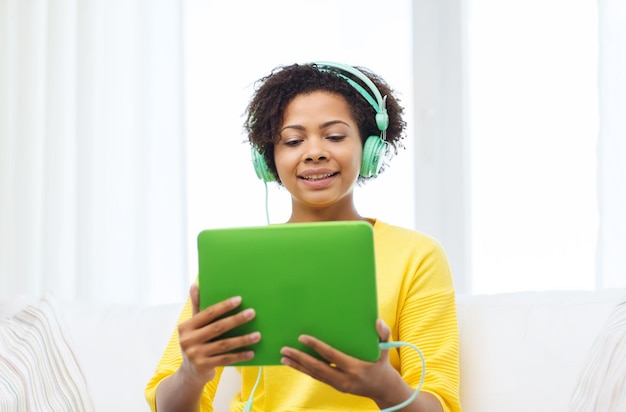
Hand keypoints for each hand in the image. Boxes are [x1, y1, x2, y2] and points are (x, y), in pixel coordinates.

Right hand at [177, 284, 260, 385]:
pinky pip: (226, 359)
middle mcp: (188, 340)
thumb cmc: (195, 343)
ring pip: (224, 344)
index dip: (224, 306)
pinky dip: (239, 356)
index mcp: (186, 326)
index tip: (239, 300)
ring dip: (243, 339)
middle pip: (217, 327)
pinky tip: (251, 352)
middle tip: (252, 313)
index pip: (208, 313)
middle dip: (236, 319)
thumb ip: (196, 307)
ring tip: (258, 335)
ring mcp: (195, 354)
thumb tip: (194, 285)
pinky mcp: (203, 366)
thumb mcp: (192, 326)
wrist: (189, 373)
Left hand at [279, 318, 397, 400]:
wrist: (384, 389)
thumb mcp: (385, 349)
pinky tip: (294, 364)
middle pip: (317, 368)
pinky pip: (317, 377)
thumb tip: (377, 321)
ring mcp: (339, 384)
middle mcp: (344, 378)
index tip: (302, 337)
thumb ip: (383, 334)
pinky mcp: (336, 386)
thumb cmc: (382, 364)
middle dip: (300, 358)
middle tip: (285, 350)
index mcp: (355, 367)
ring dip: (298, 366)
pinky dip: (304, 371)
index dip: (316, 346)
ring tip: (283, 357)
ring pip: (314, 374)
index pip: (331, 356)